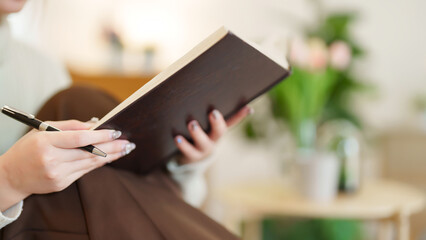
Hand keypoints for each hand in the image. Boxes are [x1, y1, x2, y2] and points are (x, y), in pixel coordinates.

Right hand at [0, 120, 134, 210]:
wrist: (10, 176)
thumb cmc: (28, 149)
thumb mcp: (43, 130)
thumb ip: (69, 126)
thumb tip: (95, 125)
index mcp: (45, 142)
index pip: (79, 139)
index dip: (100, 136)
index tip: (116, 132)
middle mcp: (52, 160)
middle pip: (89, 152)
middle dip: (112, 147)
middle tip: (129, 143)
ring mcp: (57, 174)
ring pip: (90, 163)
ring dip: (110, 156)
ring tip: (124, 149)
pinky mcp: (61, 184)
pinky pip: (84, 171)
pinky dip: (98, 163)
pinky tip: (109, 157)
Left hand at [174, 106, 252, 164]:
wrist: (190, 159)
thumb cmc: (198, 134)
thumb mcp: (204, 124)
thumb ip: (204, 110)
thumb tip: (200, 88)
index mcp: (219, 130)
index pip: (232, 121)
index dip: (240, 115)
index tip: (248, 108)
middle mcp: (214, 139)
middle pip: (219, 132)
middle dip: (217, 123)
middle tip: (213, 113)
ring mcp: (203, 149)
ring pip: (203, 142)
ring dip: (198, 133)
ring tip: (192, 124)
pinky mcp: (191, 155)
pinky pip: (187, 151)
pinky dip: (182, 144)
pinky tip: (177, 137)